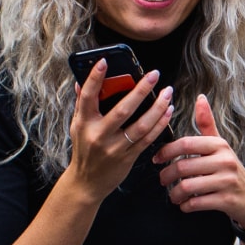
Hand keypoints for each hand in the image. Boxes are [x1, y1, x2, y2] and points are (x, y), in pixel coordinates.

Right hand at [67, 60, 173, 202]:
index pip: (88, 96)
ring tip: (167, 93)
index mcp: (84, 123)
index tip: (104, 61)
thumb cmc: (84, 150)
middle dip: (141, 90)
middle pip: (123, 110)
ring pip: (141, 125)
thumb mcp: (77, 126)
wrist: (87, 183)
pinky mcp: (128, 157)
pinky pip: (147, 139)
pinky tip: (167, 112)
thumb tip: (80, 81)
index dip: (95, 78)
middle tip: (154, 75)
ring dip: (157, 108)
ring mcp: (115, 148)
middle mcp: (99, 135)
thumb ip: (81, 104)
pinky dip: (159, 124)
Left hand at [154, 94, 244, 228]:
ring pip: (187, 186)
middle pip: (183, 166)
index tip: (157, 159)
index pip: (186, 144)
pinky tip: (185, 205)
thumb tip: (200, 98)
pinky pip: (196, 203)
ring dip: (175, 194)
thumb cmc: (230, 170)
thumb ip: (207, 124)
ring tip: (173, 195)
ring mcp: (227, 181)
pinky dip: (186, 206)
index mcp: (219, 145)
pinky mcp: (227, 200)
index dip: (166, 151)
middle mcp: (225, 161)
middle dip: (166, 176)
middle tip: (162, 180)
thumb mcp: (221, 146)